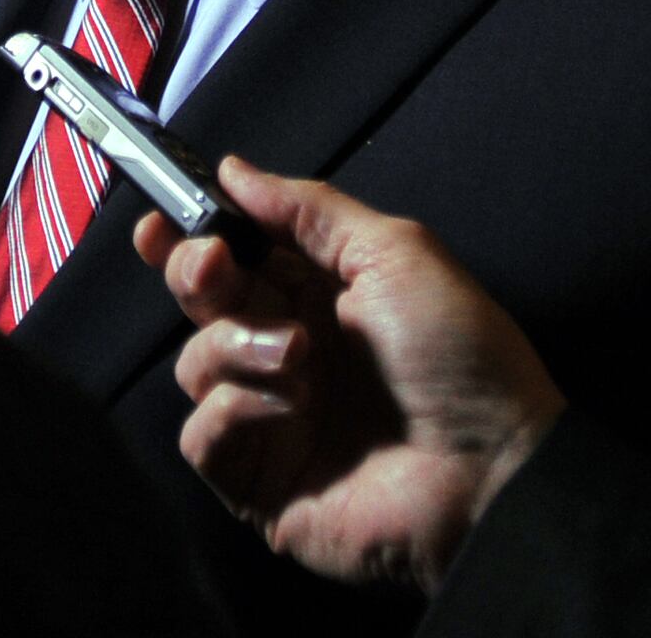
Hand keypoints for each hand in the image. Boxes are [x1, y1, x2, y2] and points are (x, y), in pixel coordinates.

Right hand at [132, 158, 564, 594]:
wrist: (489, 468)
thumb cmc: (460, 355)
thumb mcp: (394, 253)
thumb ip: (310, 209)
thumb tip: (234, 169)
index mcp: (320, 295)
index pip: (235, 255)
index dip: (190, 234)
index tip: (161, 217)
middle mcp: (288, 352)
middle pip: (200, 301)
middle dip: (194, 273)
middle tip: (216, 266)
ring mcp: (271, 419)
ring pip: (194, 364)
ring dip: (234, 345)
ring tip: (298, 355)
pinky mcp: (259, 481)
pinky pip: (202, 436)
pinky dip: (233, 410)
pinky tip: (285, 408)